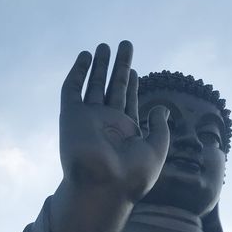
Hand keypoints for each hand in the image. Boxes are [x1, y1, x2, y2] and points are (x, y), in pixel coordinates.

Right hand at [60, 41, 169, 202]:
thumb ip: (160, 129)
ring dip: (99, 65)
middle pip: (113, 88)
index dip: (131, 85)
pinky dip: (77, 72)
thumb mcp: (156, 149)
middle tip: (125, 45)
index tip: (134, 70)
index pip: (128, 102)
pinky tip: (86, 56)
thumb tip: (160, 109)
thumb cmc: (133, 175)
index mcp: (126, 133)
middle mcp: (107, 124)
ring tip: (105, 45)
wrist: (104, 186)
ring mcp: (88, 119)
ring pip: (94, 85)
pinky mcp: (71, 116)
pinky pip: (72, 90)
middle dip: (119, 67)